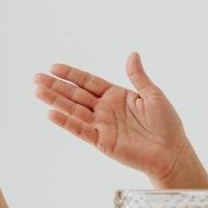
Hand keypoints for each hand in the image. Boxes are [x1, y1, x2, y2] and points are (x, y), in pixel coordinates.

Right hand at [33, 53, 205, 187]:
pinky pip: (80, 130)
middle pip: (75, 95)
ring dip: (55, 101)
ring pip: (74, 110)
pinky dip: (66, 122)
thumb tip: (132, 54)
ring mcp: (102, 125)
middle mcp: (105, 109)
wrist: (171, 153)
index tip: (53, 67)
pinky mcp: (102, 141)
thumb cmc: (167, 124)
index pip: (88, 82)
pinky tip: (51, 113)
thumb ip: (138, 76)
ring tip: (38, 91)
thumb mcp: (153, 95)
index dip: (71, 75)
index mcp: (116, 95)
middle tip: (36, 78)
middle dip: (56, 86)